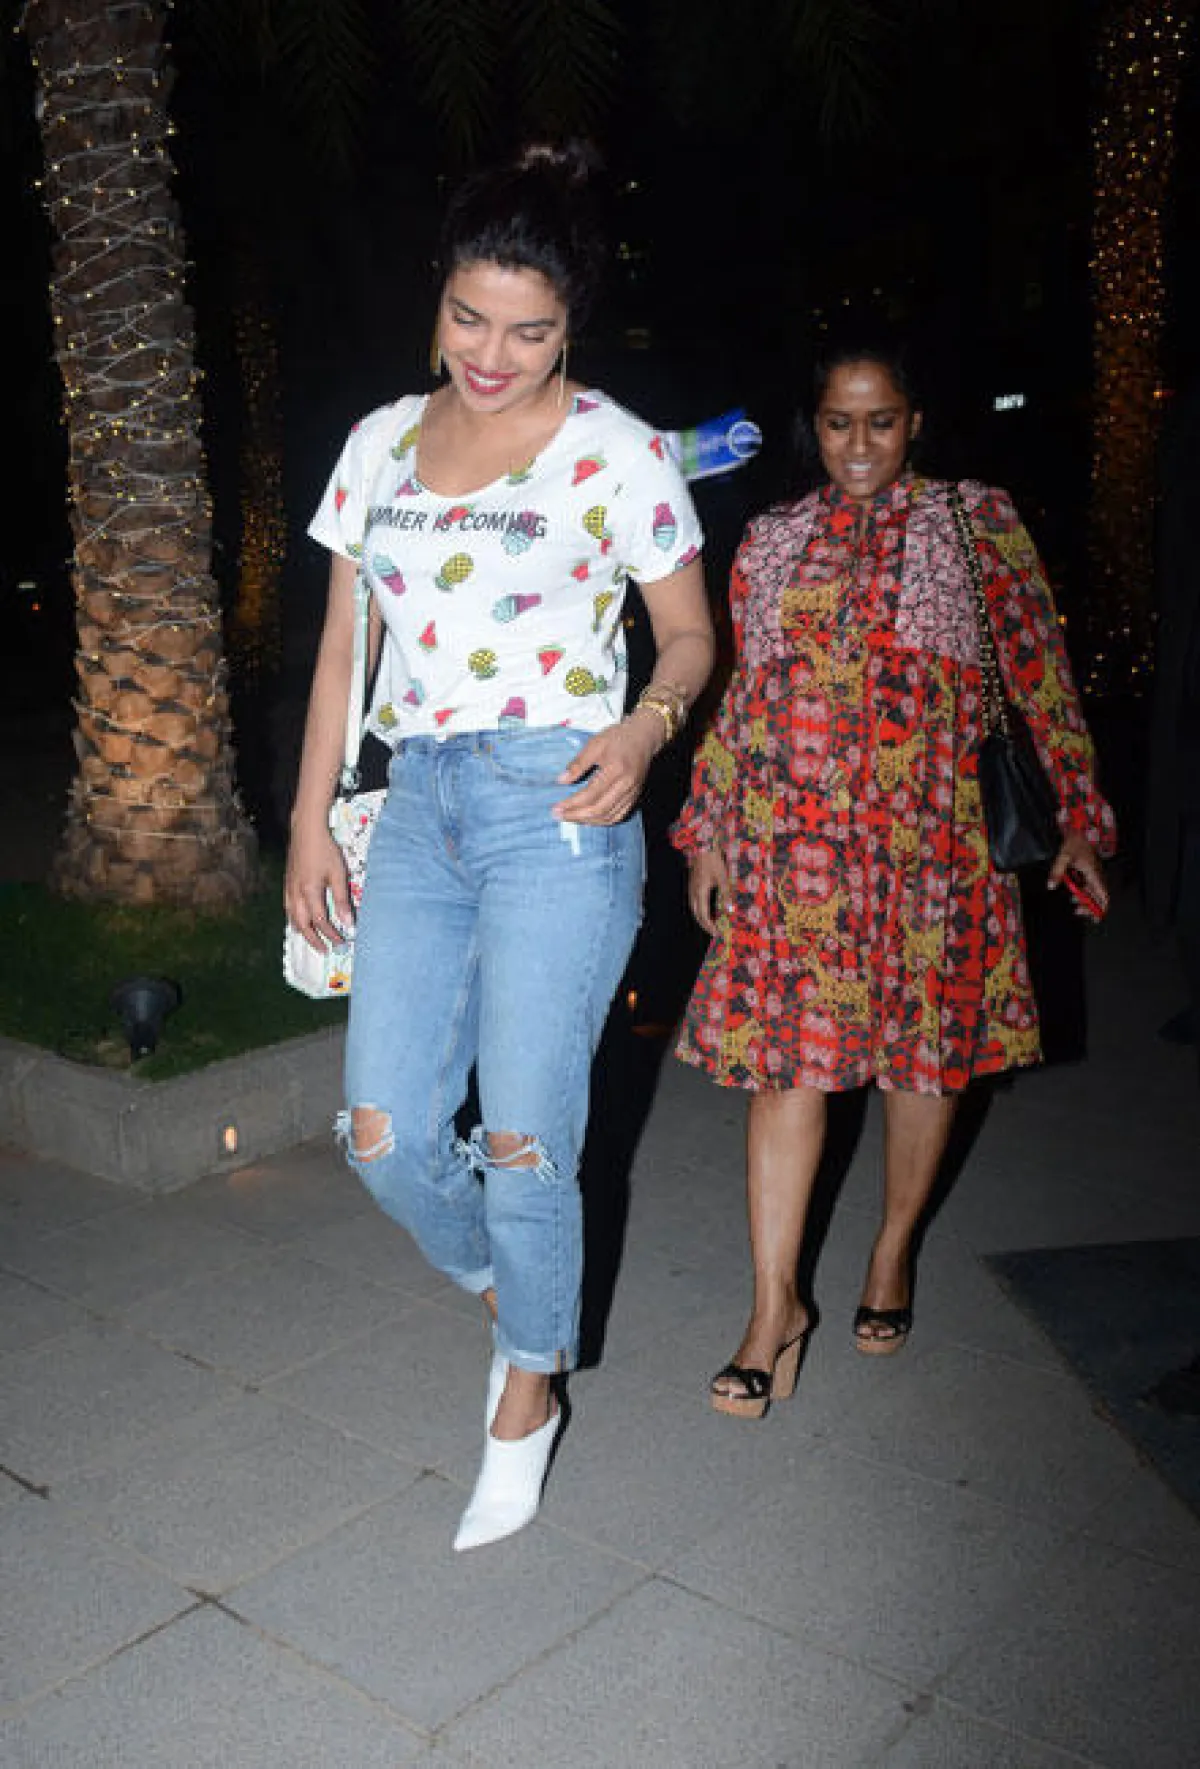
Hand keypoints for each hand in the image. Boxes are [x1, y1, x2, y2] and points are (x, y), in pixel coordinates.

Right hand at [285, 821, 352, 949]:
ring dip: (303, 932)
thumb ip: (342, 899)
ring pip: (292, 918)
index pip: (320, 921)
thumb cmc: (325, 850)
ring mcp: (289, 889)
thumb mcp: (338, 874)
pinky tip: (299, 921)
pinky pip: (288, 908)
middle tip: (325, 950)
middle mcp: (296, 894)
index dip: (331, 934)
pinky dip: (294, 920)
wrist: (306, 830)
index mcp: (310, 892)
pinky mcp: (287, 883)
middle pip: (302, 925)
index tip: (342, 941)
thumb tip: (348, 922)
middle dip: (314, 940)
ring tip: (312, 940)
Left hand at [553, 714, 659, 824]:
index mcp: (615, 769)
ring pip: (609, 816)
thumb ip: (578, 763)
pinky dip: (602, 821)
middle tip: (559, 816)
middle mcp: (626, 785)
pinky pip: (618, 816)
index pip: (590, 794)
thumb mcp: (595, 744)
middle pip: (599, 809)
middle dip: (577, 816)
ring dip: (588, 821)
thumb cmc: (619, 737)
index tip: (556, 808)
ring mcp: (632, 793)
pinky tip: (589, 818)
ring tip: (571, 818)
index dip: (572, 804)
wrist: (644, 737)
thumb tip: (561, 781)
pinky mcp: (634, 797)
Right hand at [686, 846, 730, 934]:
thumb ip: (726, 894)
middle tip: (715, 931)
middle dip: (705, 924)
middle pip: (696, 914)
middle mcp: (693, 892)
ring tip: (713, 922)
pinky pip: (695, 901)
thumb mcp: (723, 878)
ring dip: (702, 917)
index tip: (717, 933)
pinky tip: (709, 908)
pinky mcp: (693, 884)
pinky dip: (701, 909)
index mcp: (700, 892)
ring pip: (694, 908)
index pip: (703, 915)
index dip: (709, 926)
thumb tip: (730, 910)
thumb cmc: (714, 861)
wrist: (703, 846)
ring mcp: (691, 888)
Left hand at [1047, 830, 1108, 919]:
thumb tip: (1051, 886)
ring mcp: (1094, 874)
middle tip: (1078, 911)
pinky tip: (1075, 894)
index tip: (1095, 916)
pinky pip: (1090, 886)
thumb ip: (1057, 871)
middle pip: (1099, 897)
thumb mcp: (1063, 856)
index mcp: (1093, 874)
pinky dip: (1084, 892)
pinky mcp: (1090, 872)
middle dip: (1090, 907)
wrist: (1080, 831)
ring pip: (1094, 892)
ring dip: (1086, 900)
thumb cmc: (1074, 842)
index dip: (1101, 908)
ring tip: (1075, 905)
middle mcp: (1096, 876)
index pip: (1103, 895)